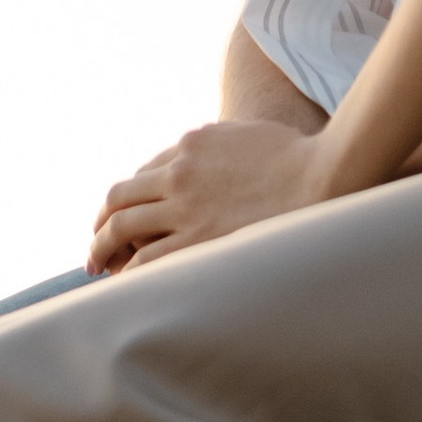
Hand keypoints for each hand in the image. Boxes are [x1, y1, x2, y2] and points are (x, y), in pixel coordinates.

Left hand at [89, 119, 332, 274]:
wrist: (326, 174)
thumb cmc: (304, 158)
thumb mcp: (253, 137)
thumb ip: (226, 148)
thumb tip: (219, 167)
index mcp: (193, 144)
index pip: (148, 171)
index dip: (134, 196)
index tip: (129, 215)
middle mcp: (179, 172)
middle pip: (121, 196)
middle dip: (102, 220)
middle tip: (96, 242)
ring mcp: (184, 205)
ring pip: (120, 226)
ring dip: (100, 247)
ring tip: (95, 266)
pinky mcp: (195, 239)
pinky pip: (144, 260)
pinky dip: (126, 272)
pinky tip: (121, 285)